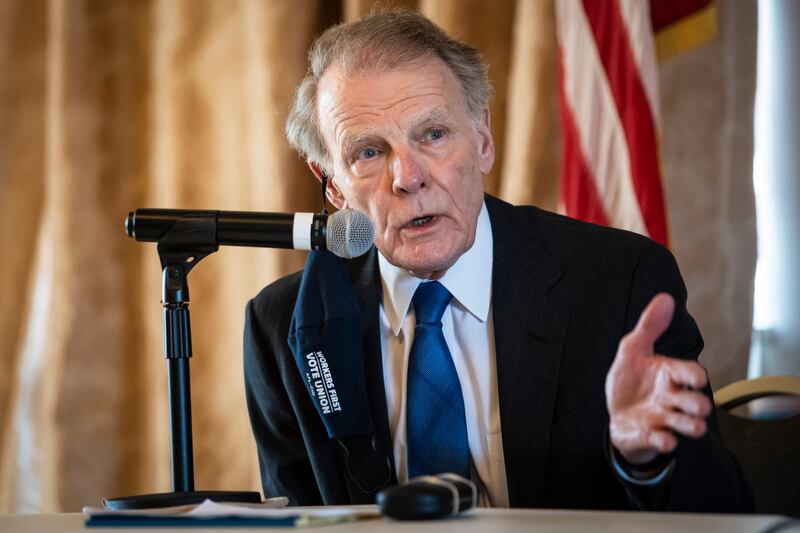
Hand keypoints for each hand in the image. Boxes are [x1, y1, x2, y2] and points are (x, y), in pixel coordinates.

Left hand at [605, 293, 711, 464]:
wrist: (617, 413)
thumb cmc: (630, 380)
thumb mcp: (632, 350)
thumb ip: (649, 326)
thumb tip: (665, 297)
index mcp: (670, 375)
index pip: (690, 374)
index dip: (694, 376)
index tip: (695, 377)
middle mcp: (672, 398)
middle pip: (697, 403)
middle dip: (698, 404)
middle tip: (697, 405)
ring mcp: (664, 419)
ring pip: (689, 425)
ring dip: (691, 425)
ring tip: (694, 425)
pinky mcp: (652, 436)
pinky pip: (665, 442)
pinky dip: (665, 441)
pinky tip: (662, 437)